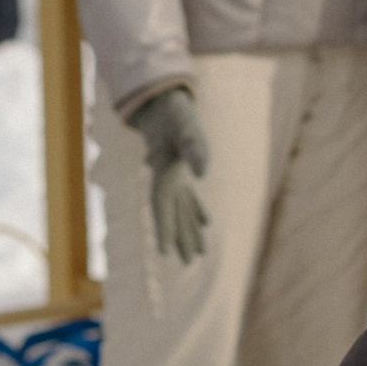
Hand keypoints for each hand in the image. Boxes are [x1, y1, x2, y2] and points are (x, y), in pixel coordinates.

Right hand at [126, 82, 209, 264]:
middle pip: (171, 215)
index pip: (161, 206)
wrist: (163, 102)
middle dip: (179, 238)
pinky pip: (187, 198)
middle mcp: (165, 180)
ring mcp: (173, 178)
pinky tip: (206, 224)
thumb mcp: (187, 127)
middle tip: (189, 263)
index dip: (163, 229)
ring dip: (188, 231)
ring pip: (180, 211)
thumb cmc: (175, 114)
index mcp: (163, 173)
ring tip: (198, 255)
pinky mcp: (181, 173)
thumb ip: (195, 149)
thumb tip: (203, 174)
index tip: (164, 252)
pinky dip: (196, 211)